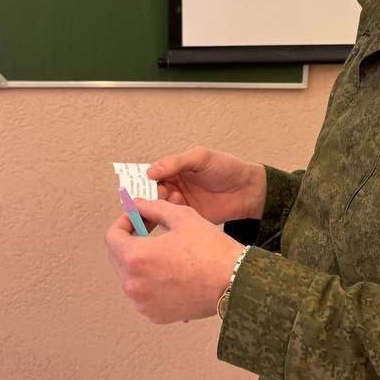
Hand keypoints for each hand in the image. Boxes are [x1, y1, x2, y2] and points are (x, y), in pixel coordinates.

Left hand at [104, 198, 244, 322]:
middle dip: (131, 242)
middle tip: (151, 233)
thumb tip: (137, 205)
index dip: (123, 222)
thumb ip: (153, 208)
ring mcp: (143, 303)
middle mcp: (133, 284)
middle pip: (118, 258)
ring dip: (141, 263)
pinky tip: (172, 273)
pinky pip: (144, 294)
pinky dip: (151, 283)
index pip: (111, 237)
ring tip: (166, 254)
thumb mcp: (182, 217)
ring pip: (131, 277)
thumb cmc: (211, 250)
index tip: (137, 219)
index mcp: (136, 257)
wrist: (234, 282)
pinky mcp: (155, 315)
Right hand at [147, 146, 265, 224]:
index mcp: (173, 168)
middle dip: (145, 197)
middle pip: (150, 193)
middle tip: (143, 203)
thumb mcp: (200, 158)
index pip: (150, 174)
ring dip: (154, 210)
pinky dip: (164, 221)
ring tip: (154, 212)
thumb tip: (150, 171)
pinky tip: (165, 221)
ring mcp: (179, 203)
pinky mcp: (187, 217)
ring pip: (158, 208)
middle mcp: (173, 185)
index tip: (132, 188)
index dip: (140, 181)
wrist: (247, 190)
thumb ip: (176, 162)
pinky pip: (170, 220)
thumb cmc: (226, 168)